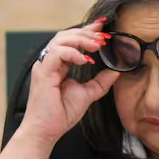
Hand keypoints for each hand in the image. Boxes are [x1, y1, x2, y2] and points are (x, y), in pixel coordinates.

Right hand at [20, 17, 119, 145]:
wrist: (46, 131)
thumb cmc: (60, 114)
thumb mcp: (87, 94)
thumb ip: (100, 82)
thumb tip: (116, 71)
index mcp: (58, 65)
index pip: (72, 41)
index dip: (87, 31)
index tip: (103, 27)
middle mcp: (49, 62)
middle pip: (65, 35)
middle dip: (86, 33)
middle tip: (103, 37)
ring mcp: (44, 66)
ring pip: (60, 40)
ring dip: (81, 40)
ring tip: (97, 46)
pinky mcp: (43, 73)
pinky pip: (56, 53)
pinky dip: (72, 53)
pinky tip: (85, 60)